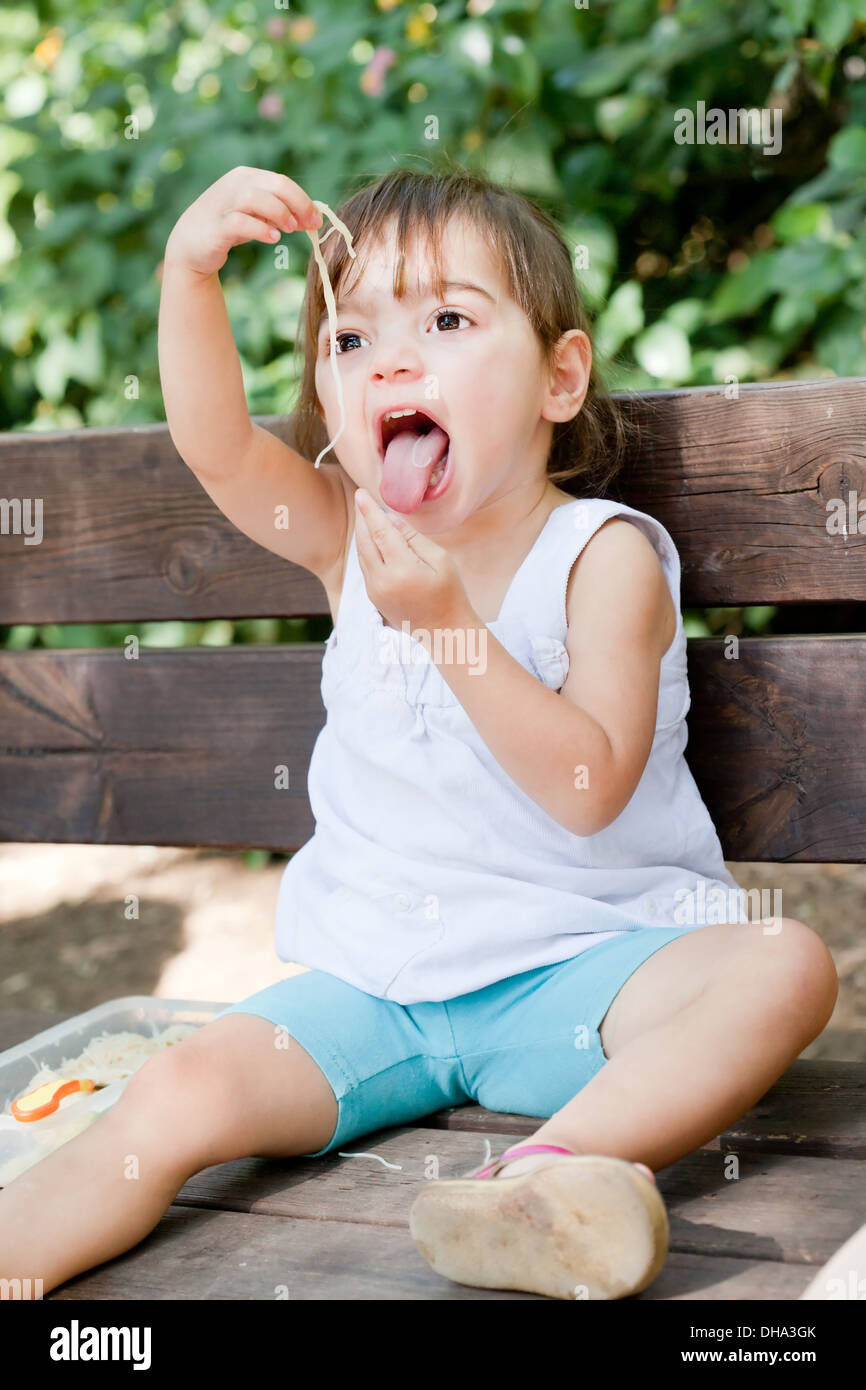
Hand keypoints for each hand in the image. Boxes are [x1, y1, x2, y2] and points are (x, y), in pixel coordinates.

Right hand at [164, 166, 322, 276]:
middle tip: (309, 225)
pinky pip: (240, 221)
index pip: (282, 182)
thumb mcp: (256, 216)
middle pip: (275, 185)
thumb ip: (279, 213)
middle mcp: (235, 184)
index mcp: (247, 177)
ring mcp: (224, 203)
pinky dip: (259, 229)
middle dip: (298, 204)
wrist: (190, 244)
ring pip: (256, 197)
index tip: (316, 220)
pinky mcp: (216, 226)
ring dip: (279, 212)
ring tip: (290, 229)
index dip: (303, 200)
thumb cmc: (228, 228)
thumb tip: (312, 217)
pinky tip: (273, 238)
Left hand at [353, 490, 475, 636]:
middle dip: (362, 519)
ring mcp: (375, 591)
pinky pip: (365, 568)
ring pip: (362, 555)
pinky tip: (372, 540)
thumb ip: (414, 539)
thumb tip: (391, 520)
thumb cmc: (450, 593)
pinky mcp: (373, 598)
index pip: (380, 532)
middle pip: (365, 542)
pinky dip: (366, 551)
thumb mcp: (440, 560)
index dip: (370, 511)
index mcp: (402, 570)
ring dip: (363, 534)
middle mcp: (382, 581)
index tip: (361, 494)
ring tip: (367, 517)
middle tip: (362, 500)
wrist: (444, 631)